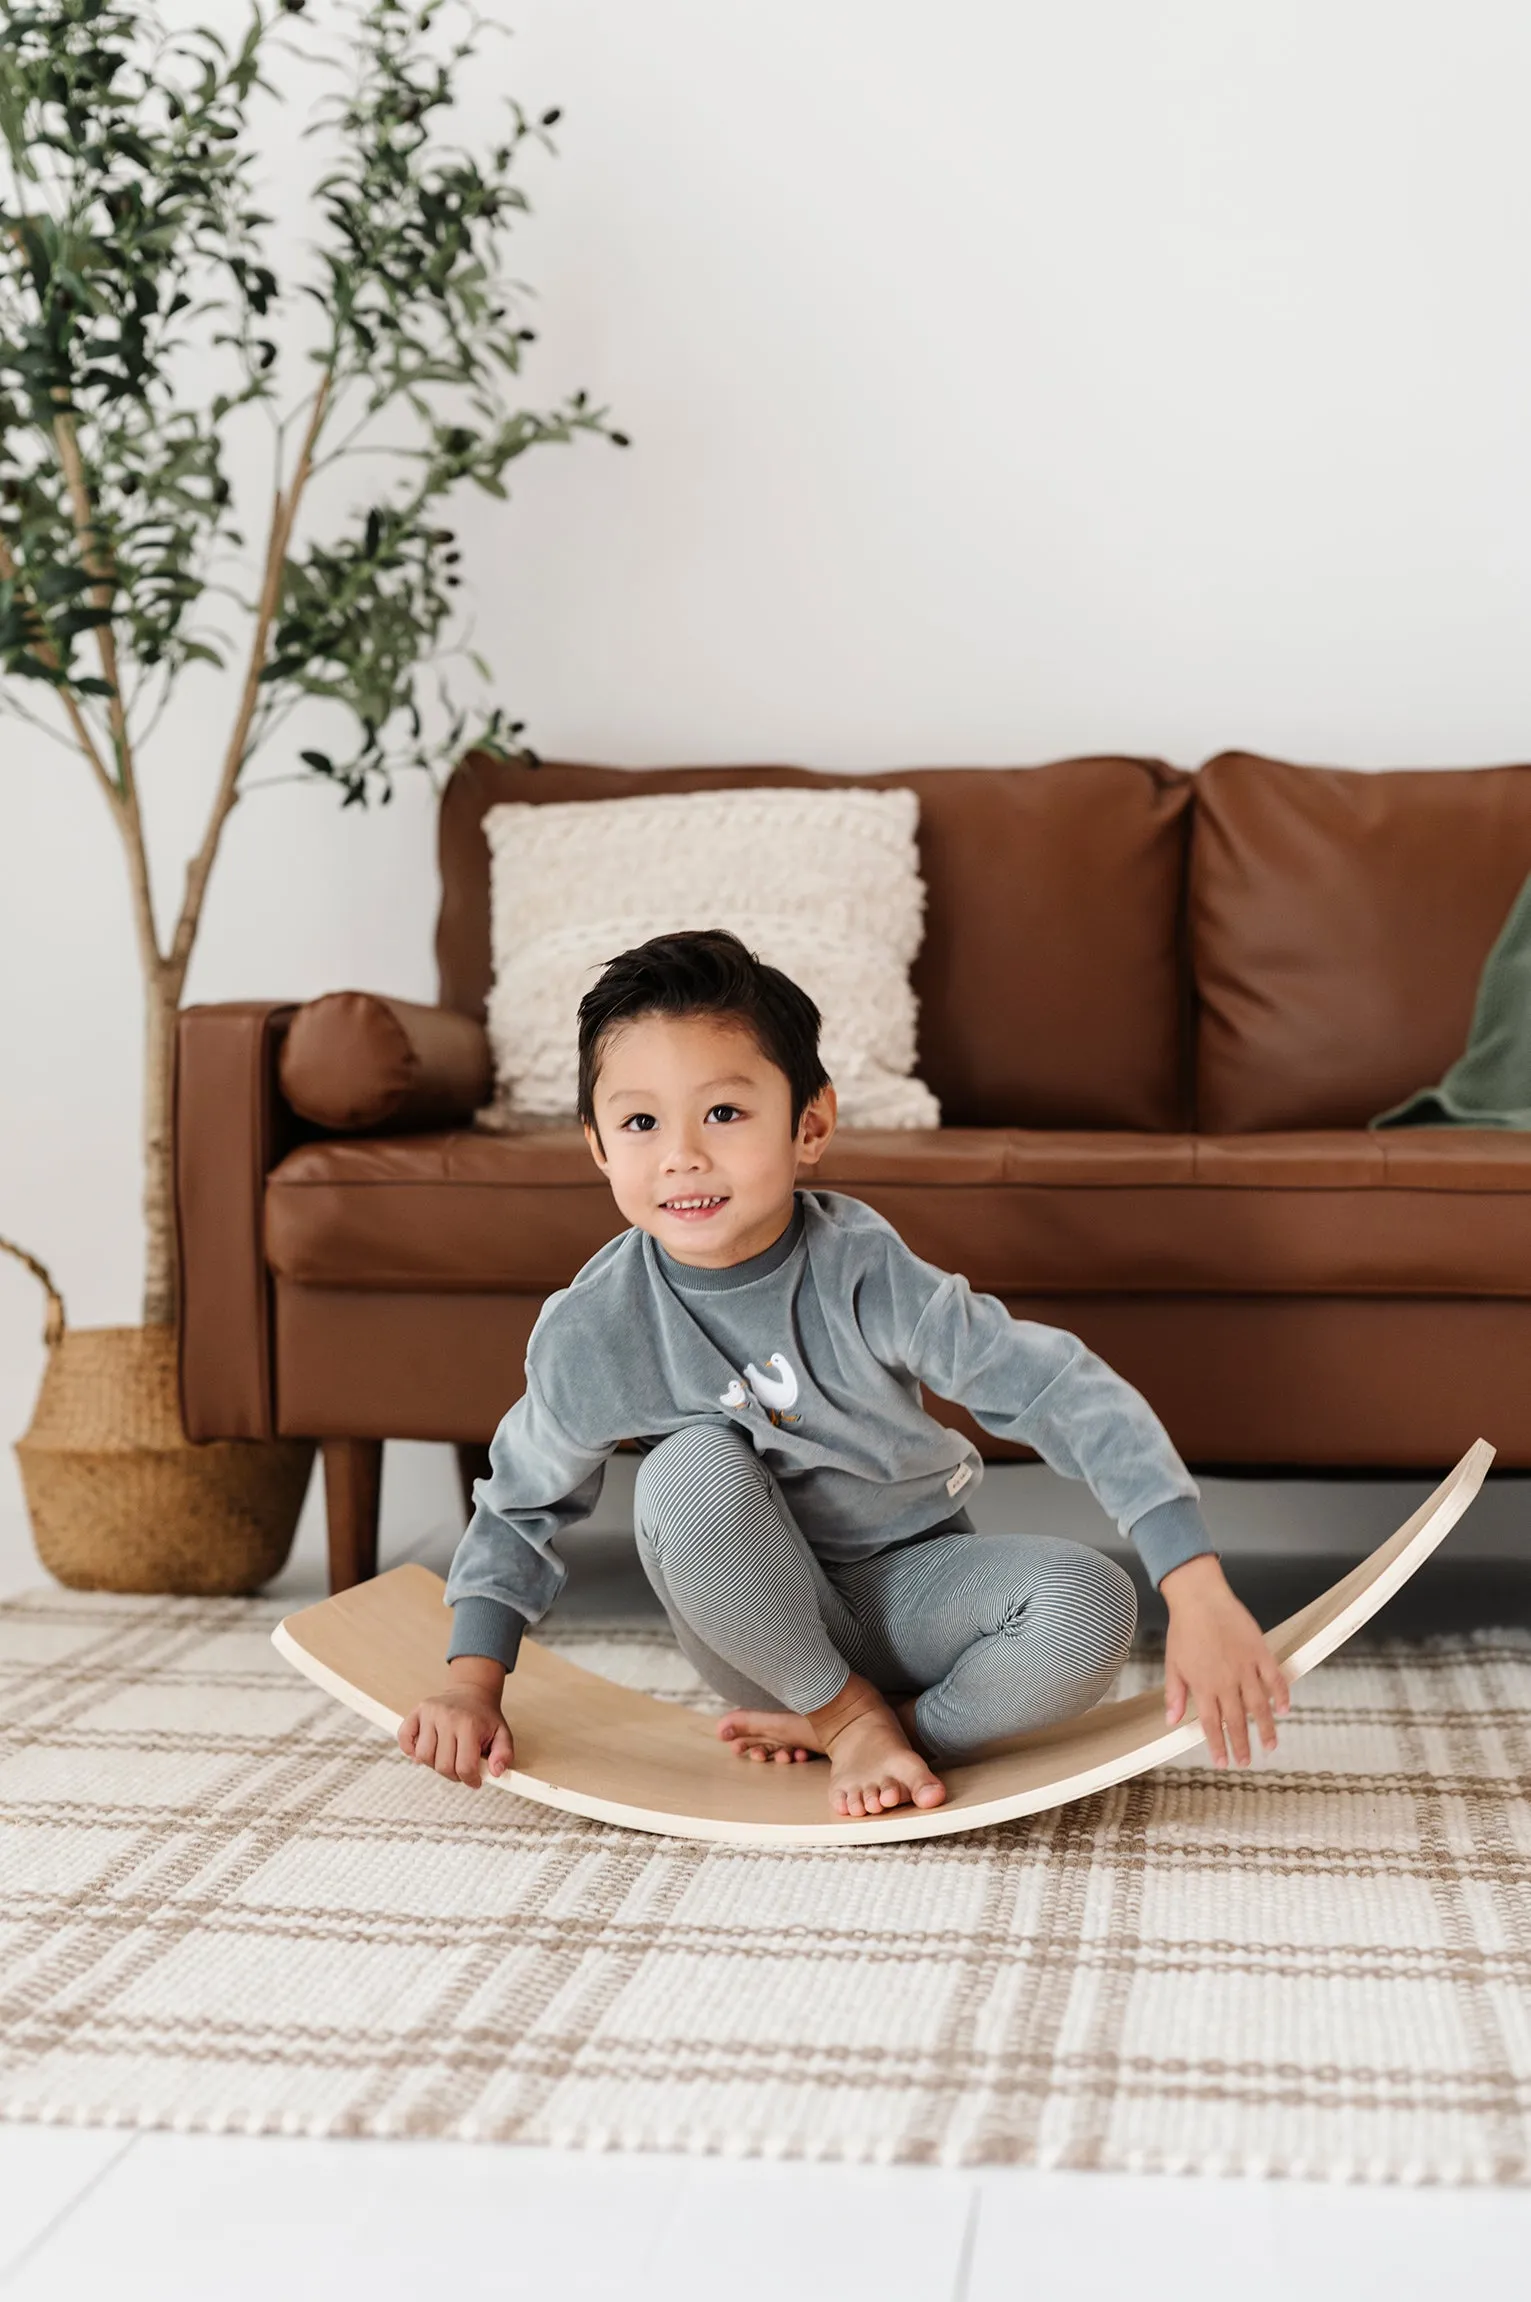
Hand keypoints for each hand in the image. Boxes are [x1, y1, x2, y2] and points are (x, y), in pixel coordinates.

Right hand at [398, 1656, 513, 1787]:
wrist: (472, 1692)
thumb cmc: (485, 1717)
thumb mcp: (502, 1734)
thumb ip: (504, 1754)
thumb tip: (496, 1772)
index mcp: (469, 1724)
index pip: (464, 1766)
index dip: (470, 1780)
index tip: (474, 1780)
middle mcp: (447, 1717)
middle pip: (442, 1766)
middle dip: (454, 1775)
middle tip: (462, 1769)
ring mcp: (429, 1713)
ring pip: (423, 1756)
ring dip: (434, 1764)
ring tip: (447, 1757)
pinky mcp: (417, 1712)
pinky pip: (404, 1738)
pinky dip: (410, 1750)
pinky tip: (423, 1751)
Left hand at [1159, 1553, 1289, 1767]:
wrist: (1200, 1597)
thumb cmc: (1184, 1629)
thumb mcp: (1173, 1664)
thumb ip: (1175, 1694)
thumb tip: (1171, 1721)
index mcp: (1203, 1685)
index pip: (1211, 1724)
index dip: (1218, 1745)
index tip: (1223, 1762)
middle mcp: (1225, 1681)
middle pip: (1236, 1720)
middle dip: (1241, 1744)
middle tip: (1246, 1762)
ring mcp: (1245, 1667)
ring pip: (1259, 1706)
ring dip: (1266, 1728)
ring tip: (1269, 1746)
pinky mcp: (1260, 1652)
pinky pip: (1275, 1679)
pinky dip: (1281, 1695)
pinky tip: (1283, 1710)